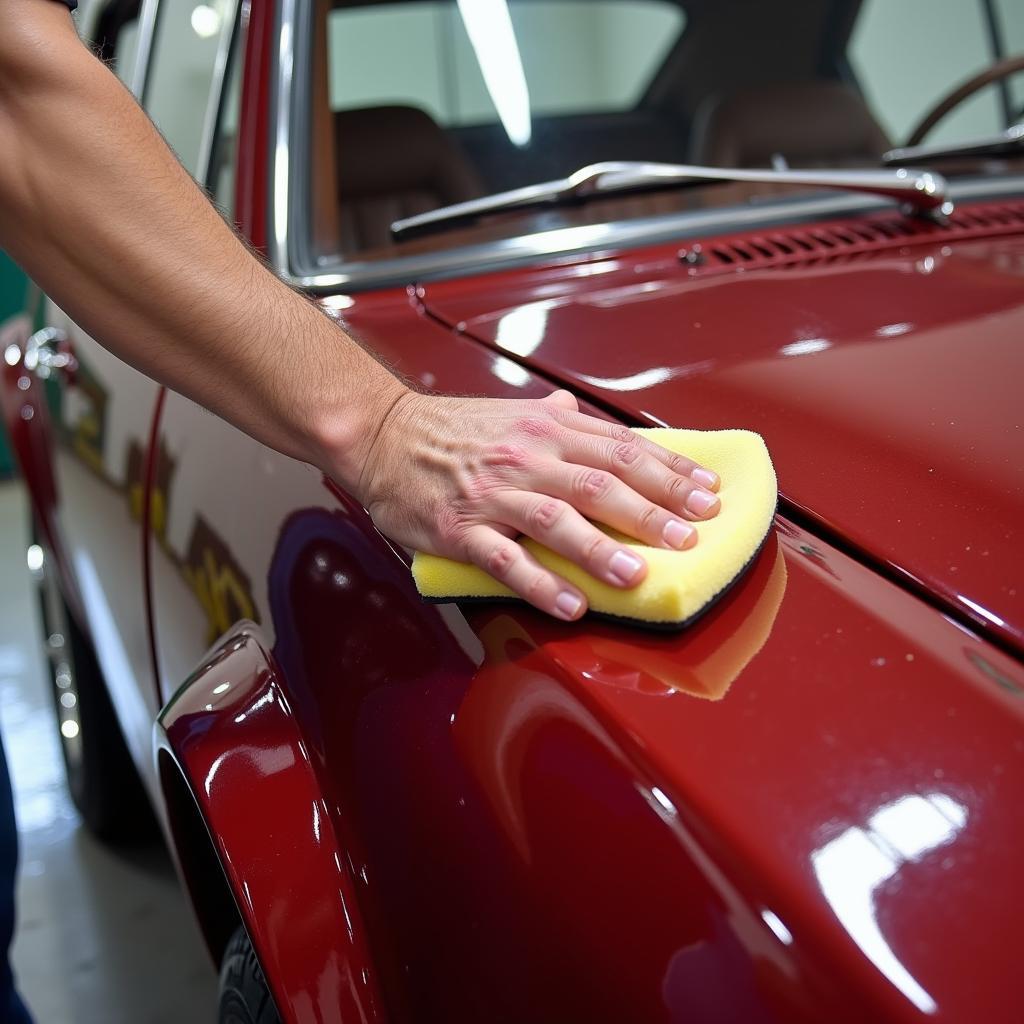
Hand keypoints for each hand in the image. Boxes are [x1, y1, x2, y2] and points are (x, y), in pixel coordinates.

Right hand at [350, 388, 720, 619]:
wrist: (382, 435)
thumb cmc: (450, 429)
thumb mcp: (510, 413)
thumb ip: (554, 418)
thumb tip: (585, 414)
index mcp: (546, 429)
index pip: (622, 449)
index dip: (671, 472)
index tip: (708, 494)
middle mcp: (526, 457)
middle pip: (601, 483)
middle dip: (652, 511)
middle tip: (691, 537)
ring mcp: (492, 494)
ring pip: (556, 519)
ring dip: (601, 547)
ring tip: (637, 573)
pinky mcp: (459, 529)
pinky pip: (504, 559)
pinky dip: (540, 582)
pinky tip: (571, 604)